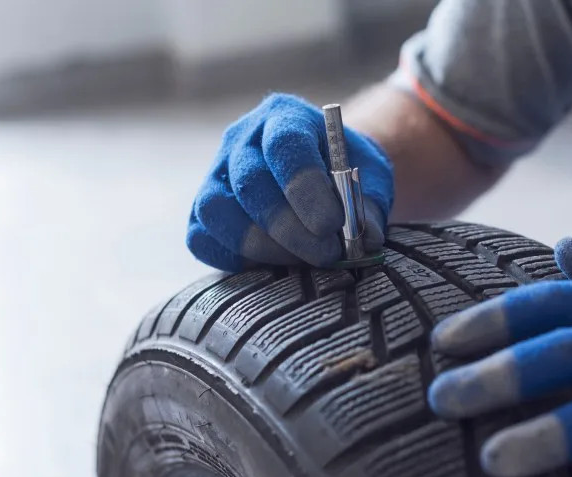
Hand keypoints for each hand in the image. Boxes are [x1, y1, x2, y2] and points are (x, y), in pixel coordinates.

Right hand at [187, 93, 393, 270]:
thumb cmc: (347, 175)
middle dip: (289, 227)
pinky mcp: (203, 211)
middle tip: (326, 254)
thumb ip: (367, 206)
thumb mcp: (370, 181)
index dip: (305, 188)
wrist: (324, 177)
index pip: (284, 144)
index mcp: (286, 117)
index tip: (333, 225)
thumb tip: (365, 238)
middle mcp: (242, 139)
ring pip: (216, 210)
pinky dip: (234, 258)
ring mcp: (216, 173)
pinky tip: (274, 264)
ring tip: (302, 261)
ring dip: (261, 245)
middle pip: (250, 181)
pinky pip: (201, 238)